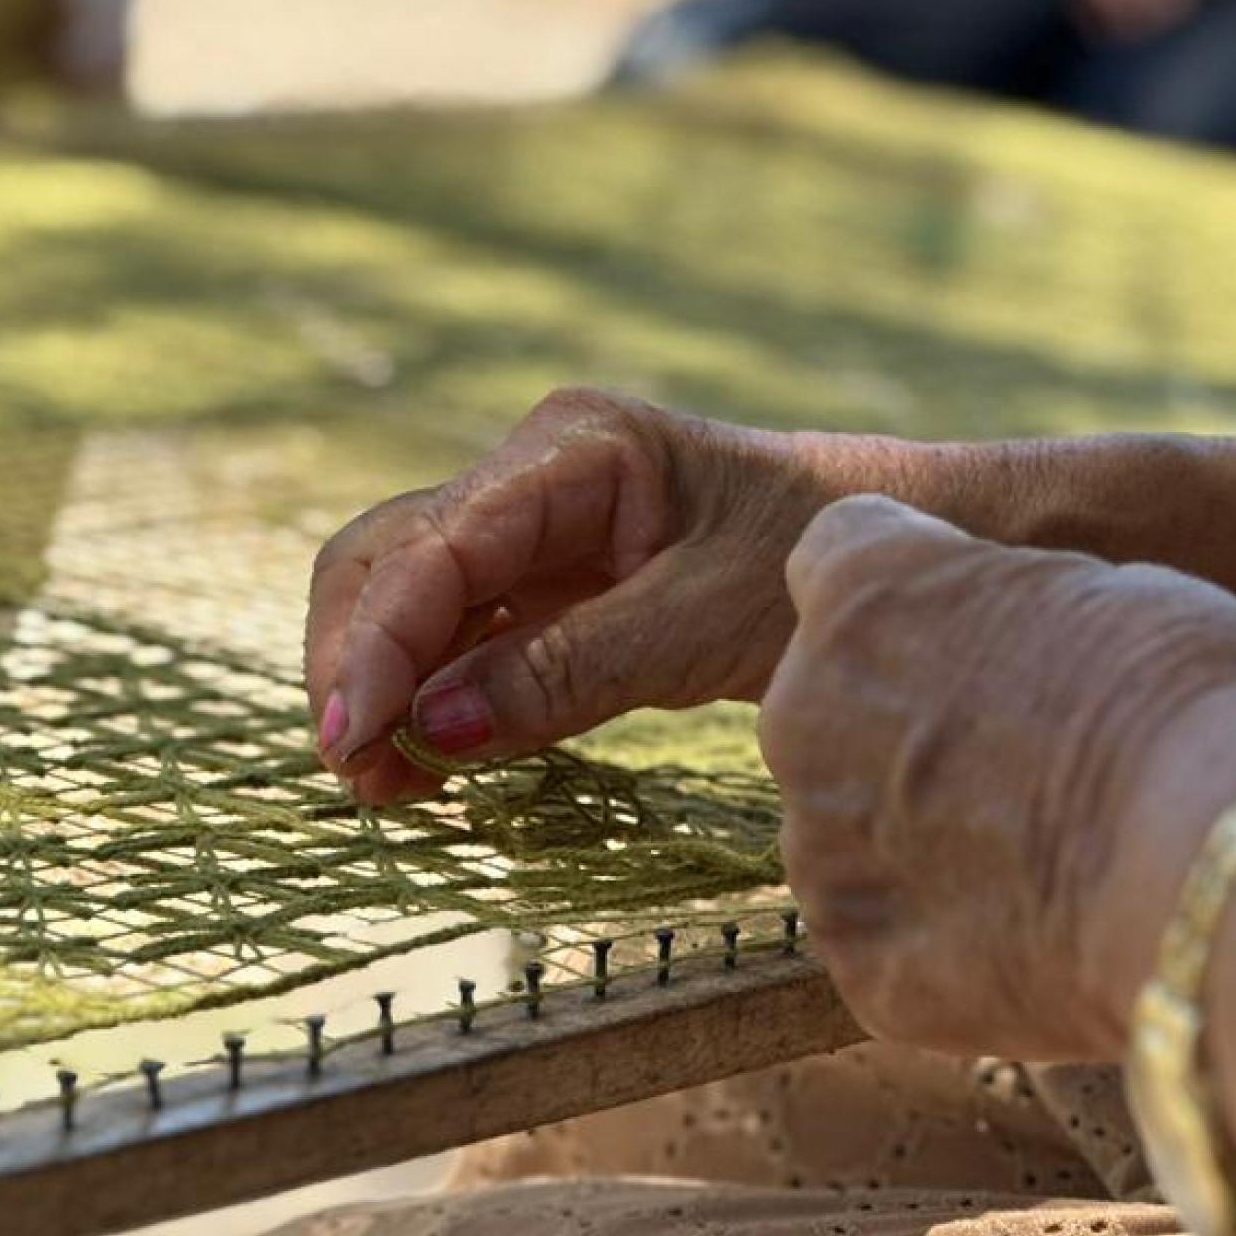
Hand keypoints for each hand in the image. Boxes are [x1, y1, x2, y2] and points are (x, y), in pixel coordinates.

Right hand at [305, 388, 917, 804]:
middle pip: (386, 560)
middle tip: (357, 778)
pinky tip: (422, 766)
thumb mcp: (703, 624)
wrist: (883, 543)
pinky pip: (454, 632)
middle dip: (355, 665)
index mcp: (572, 448)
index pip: (433, 547)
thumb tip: (434, 728)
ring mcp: (527, 524)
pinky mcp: (539, 580)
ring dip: (380, 688)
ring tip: (381, 787)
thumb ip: (569, 670)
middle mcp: (529, 472)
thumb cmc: (817, 557)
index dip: (376, 645)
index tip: (352, 740)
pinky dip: (428, 697)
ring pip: (403, 596)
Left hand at [759, 495, 1235, 1061]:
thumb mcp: (1116, 594)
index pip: (838, 553)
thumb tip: (1027, 643)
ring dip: (914, 835)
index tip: (975, 628)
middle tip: (1017, 759)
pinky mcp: (855, 957)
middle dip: (900, 724)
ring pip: (844, 828)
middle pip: (827, 702)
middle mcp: (804, 711)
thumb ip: (1022, 611)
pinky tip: (1030, 936)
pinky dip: (938, 939)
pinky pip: (880, 935)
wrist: (1218, 872)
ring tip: (1037, 858)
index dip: (911, 593)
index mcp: (864, 594)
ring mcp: (818, 846)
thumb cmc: (1190, 706)